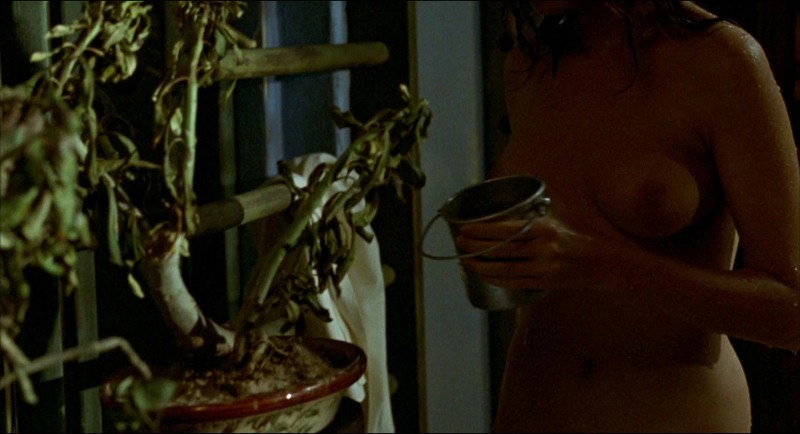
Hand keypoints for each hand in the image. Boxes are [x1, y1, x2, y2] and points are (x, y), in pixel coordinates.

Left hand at [455, 216, 601, 291]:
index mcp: (546, 229)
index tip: (466, 228)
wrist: (602, 262)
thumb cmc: (576, 235)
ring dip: (482, 266)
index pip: (508, 230)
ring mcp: (544, 269)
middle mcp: (544, 249)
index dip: (484, 231)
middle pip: (502, 251)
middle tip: (460, 243)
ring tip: (465, 260)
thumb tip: (506, 195)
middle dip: (477, 247)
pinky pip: (514, 283)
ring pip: (505, 270)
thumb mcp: (558, 215)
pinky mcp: (544, 284)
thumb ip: (533, 209)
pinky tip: (483, 274)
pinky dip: (496, 279)